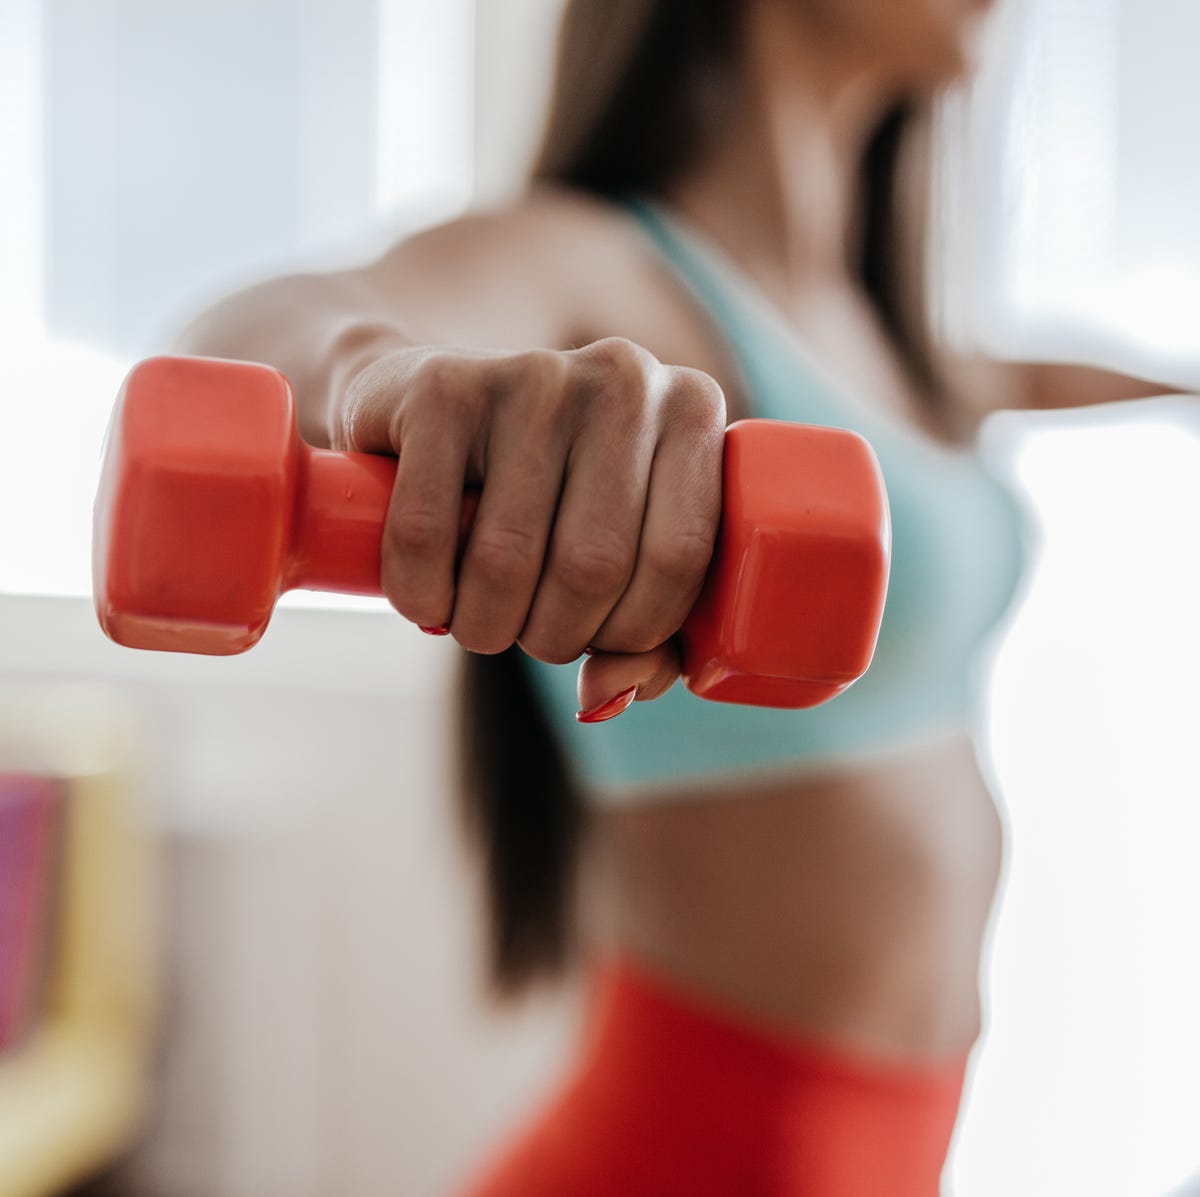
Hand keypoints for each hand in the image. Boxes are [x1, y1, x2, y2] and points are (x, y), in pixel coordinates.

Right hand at [330, 337, 726, 714]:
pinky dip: (420, 596)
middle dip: (551, 636)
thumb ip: (643, 641)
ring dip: (482, 626)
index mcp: (691, 413)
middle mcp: (624, 378)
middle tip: (524, 632)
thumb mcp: (615, 559)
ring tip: (474, 617)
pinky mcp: (443, 386)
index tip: (596, 639)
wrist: (429, 408)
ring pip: (507, 559)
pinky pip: (427, 535)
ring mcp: (533, 374)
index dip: (631, 632)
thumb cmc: (544, 498)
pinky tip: (425, 596)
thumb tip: (608, 696)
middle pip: (593, 567)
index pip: (679, 558)